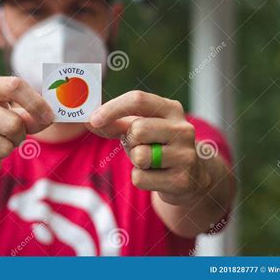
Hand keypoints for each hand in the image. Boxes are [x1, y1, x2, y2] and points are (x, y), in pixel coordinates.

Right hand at [0, 76, 53, 185]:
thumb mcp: (10, 113)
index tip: (49, 116)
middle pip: (14, 124)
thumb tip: (50, 117)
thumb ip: (31, 114)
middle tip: (11, 136)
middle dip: (20, 136)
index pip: (15, 86)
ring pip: (4, 148)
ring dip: (6, 152)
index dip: (37, 103)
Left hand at [87, 90, 210, 205]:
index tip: (93, 119)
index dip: (112, 108)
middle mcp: (183, 129)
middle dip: (130, 141)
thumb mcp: (140, 129)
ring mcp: (186, 155)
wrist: (192, 176)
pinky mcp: (182, 180)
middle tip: (139, 146)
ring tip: (150, 162)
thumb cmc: (158, 146)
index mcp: (171, 109)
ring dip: (135, 161)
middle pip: (137, 129)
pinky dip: (141, 179)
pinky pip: (141, 178)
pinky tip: (156, 177)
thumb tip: (87, 120)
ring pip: (139, 156)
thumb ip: (114, 123)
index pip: (138, 99)